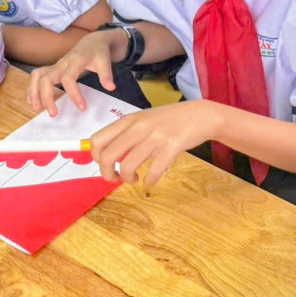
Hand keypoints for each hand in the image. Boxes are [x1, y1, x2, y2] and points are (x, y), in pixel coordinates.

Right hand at [27, 30, 120, 115]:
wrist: (92, 42)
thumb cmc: (98, 52)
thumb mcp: (105, 61)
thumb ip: (106, 74)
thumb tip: (110, 88)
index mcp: (75, 61)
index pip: (68, 78)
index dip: (74, 94)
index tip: (82, 108)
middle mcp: (61, 64)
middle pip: (46, 78)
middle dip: (46, 96)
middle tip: (53, 114)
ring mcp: (55, 66)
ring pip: (37, 76)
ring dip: (34, 91)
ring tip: (36, 108)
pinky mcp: (53, 69)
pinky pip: (37, 76)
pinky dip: (32, 88)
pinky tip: (33, 101)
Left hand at [90, 100, 219, 186]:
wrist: (200, 115)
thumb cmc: (169, 119)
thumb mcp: (144, 119)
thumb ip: (126, 132)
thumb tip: (106, 153)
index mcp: (128, 120)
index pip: (98, 139)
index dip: (95, 157)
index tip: (104, 164)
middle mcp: (138, 127)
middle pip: (108, 156)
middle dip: (106, 173)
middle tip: (114, 178)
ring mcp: (155, 137)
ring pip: (128, 166)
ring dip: (128, 179)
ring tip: (134, 179)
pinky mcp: (171, 147)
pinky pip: (153, 172)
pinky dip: (149, 181)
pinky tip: (151, 179)